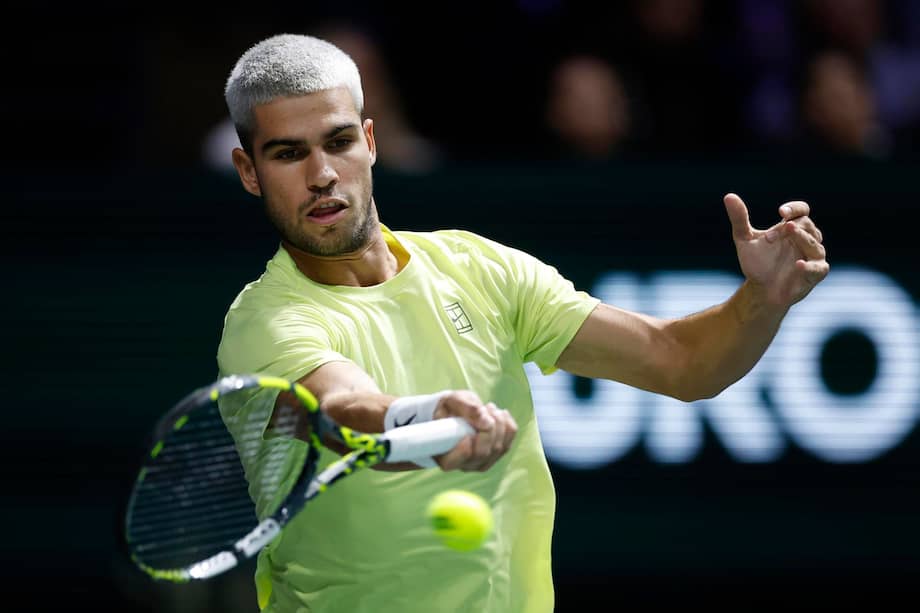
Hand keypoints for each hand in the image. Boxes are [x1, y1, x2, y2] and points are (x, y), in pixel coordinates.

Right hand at [431, 390, 516, 471]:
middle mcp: (462, 465)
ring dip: (498, 424)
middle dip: (487, 428)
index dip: (462, 451)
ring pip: (498, 448)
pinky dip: (507, 426)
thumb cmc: (450, 408)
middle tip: (483, 409)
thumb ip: (466, 408)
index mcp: (443, 455)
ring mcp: (481, 463)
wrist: (457, 410)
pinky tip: (500, 414)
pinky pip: (508, 444)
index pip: (452, 463)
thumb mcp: (452, 401)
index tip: (466, 434)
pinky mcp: (495, 456)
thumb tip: (484, 419)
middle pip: (482, 453)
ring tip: (489, 408)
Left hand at [724, 193, 828, 307]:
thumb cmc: (757, 263)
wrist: (761, 290)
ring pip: (814, 243)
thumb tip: (728, 196)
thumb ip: (739, 218)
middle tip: (772, 235)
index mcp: (792, 228)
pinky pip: (817, 267)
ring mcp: (812, 256)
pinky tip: (798, 264)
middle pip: (807, 225)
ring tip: (789, 232)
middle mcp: (806, 239)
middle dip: (791, 227)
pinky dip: (809, 266)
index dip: (795, 208)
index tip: (781, 212)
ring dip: (802, 238)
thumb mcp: (744, 239)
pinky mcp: (815, 273)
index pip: (802, 210)